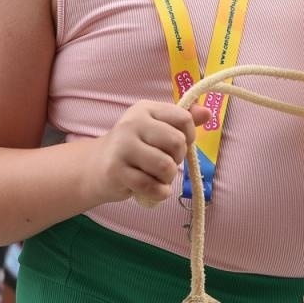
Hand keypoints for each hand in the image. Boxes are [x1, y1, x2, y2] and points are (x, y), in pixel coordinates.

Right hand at [90, 101, 208, 206]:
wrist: (95, 167)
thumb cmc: (134, 148)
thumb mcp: (156, 129)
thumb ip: (182, 121)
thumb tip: (208, 114)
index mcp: (145, 109)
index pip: (183, 118)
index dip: (189, 137)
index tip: (178, 147)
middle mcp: (133, 123)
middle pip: (177, 142)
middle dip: (178, 159)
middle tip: (165, 164)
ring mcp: (123, 146)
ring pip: (166, 166)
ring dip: (167, 179)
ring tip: (157, 177)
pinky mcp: (116, 170)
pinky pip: (151, 186)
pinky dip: (159, 193)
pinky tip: (153, 190)